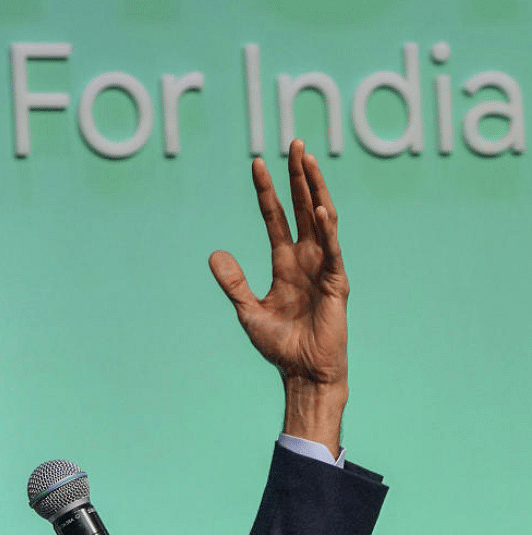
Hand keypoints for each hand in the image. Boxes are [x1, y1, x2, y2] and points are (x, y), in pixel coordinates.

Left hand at [208, 139, 348, 453]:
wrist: (303, 373)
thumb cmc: (280, 346)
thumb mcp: (248, 311)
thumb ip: (233, 282)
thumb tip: (214, 253)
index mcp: (285, 264)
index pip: (275, 218)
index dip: (266, 191)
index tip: (256, 163)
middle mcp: (307, 260)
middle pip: (302, 207)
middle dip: (298, 176)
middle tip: (295, 143)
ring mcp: (324, 268)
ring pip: (321, 219)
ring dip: (315, 189)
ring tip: (308, 160)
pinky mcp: (336, 284)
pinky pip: (332, 251)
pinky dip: (327, 230)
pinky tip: (319, 208)